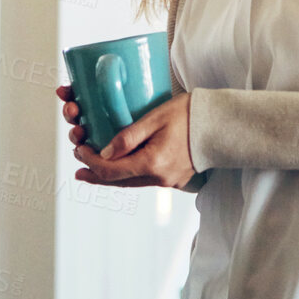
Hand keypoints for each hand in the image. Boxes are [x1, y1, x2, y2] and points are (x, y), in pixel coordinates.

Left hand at [67, 91, 194, 188]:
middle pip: (118, 183)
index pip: (111, 171)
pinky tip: (121, 169)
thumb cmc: (189, 114)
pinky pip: (144, 180)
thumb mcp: (154, 118)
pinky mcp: (175, 179)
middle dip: (96, 176)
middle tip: (78, 172)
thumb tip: (104, 154)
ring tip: (93, 171)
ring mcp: (169, 181)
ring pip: (131, 183)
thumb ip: (127, 137)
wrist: (220, 124)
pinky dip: (128, 175)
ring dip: (111, 177)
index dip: (90, 163)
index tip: (80, 149)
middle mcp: (160, 178)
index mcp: (153, 164)